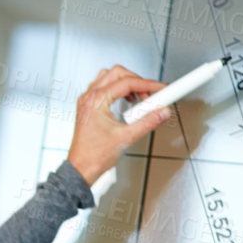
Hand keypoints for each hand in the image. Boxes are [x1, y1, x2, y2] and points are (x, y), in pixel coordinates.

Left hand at [66, 64, 171, 184]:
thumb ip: (147, 122)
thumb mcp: (126, 138)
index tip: (161, 89)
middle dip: (137, 80)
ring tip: (139, 97)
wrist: (81, 169)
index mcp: (95, 101)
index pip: (127, 83)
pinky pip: (104, 88)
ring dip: (126, 83)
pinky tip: (127, 101)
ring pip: (109, 77)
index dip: (147, 84)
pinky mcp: (88, 107)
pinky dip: (118, 90)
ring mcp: (87, 101)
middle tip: (150, 94)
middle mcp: (89, 98)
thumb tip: (162, 112)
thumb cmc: (94, 156)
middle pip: (117, 73)